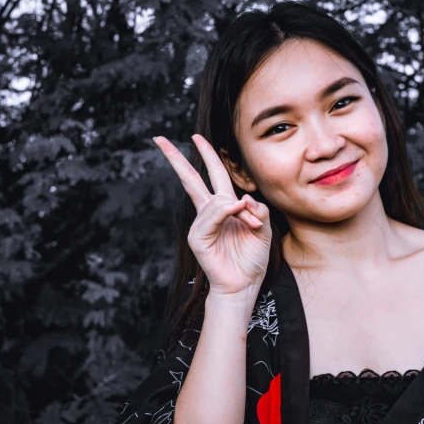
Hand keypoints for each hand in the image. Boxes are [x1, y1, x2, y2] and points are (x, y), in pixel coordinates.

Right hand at [153, 134, 271, 295]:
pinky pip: (212, 216)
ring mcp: (201, 225)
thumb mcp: (263, 227)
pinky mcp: (198, 238)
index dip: (207, 155)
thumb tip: (241, 198)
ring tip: (253, 225)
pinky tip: (237, 213)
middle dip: (176, 158)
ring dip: (239, 209)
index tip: (196, 138)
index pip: (212, 174)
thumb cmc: (253, 258)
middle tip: (159, 139)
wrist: (244, 284)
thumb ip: (256, 208)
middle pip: (190, 179)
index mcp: (224, 207)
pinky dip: (226, 212)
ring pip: (214, 200)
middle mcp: (209, 213)